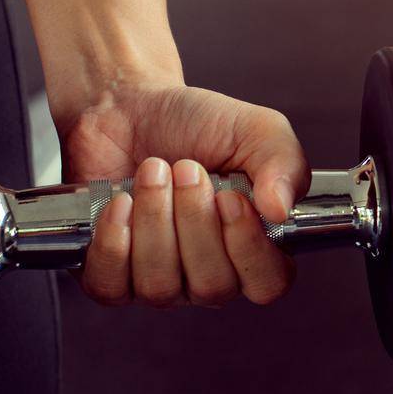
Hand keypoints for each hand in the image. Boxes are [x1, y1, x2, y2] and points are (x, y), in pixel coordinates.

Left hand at [58, 81, 309, 308]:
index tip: (230, 198)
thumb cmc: (197, 123)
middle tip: (186, 169)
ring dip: (154, 220)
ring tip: (152, 172)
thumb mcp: (256, 129)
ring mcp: (158, 279)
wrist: (131, 106)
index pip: (267, 283)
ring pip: (159, 286)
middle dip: (194, 220)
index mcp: (253, 243)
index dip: (249, 249)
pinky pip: (111, 286)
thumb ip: (283, 164)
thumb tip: (280, 209)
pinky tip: (121, 201)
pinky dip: (114, 240)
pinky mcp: (109, 274)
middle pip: (211, 286)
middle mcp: (208, 271)